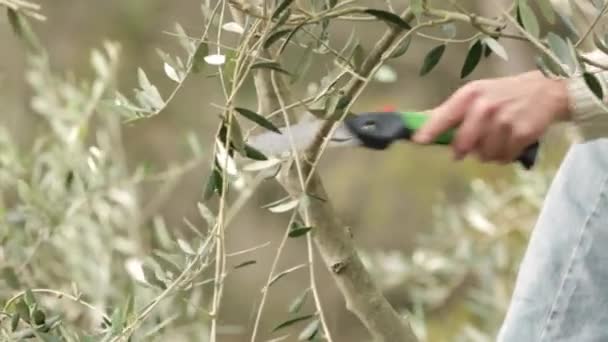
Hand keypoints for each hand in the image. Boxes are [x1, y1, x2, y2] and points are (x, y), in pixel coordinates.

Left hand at [412, 71, 569, 162]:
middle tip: (467, 148)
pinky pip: (502, 158)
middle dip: (462, 150)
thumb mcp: (477, 94)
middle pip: (461, 144)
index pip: (444, 116)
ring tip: (497, 138)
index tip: (417, 141)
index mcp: (470, 95)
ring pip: (483, 155)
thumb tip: (422, 124)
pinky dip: (504, 155)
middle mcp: (484, 106)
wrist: (547, 90)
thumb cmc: (504, 94)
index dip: (429, 131)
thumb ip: (451, 111)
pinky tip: (511, 141)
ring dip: (487, 153)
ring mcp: (503, 121)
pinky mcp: (520, 133)